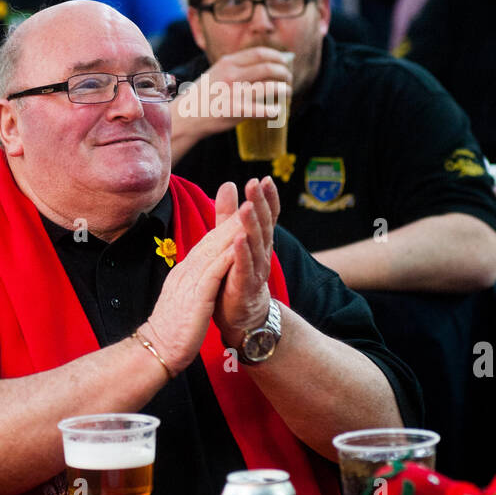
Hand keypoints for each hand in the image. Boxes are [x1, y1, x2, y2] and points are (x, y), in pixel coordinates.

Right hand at [144, 207, 243, 373]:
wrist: (156, 349)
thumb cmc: (170, 329)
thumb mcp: (182, 298)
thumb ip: (190, 283)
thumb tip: (197, 275)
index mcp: (185, 272)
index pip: (207, 244)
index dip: (223, 226)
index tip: (240, 210)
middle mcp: (187, 271)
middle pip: (212, 240)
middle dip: (231, 219)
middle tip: (250, 198)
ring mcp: (190, 282)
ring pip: (214, 250)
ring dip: (232, 229)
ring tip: (249, 211)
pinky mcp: (196, 296)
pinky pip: (214, 272)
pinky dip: (227, 255)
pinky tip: (239, 243)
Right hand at [176, 47, 292, 136]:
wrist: (186, 116)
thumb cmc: (204, 96)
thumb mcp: (217, 73)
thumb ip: (236, 68)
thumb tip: (263, 66)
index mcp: (228, 62)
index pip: (260, 53)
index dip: (277, 57)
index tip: (284, 62)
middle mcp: (232, 74)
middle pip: (269, 68)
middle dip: (284, 73)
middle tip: (289, 79)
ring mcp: (234, 93)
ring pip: (270, 87)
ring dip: (285, 90)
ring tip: (288, 93)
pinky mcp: (235, 110)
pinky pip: (263, 109)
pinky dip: (274, 110)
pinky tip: (277, 111)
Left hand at [212, 178, 280, 350]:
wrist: (240, 317)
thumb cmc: (235, 275)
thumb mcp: (231, 240)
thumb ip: (228, 214)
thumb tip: (229, 184)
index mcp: (259, 241)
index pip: (266, 215)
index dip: (267, 198)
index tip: (263, 178)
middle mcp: (262, 253)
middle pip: (263, 225)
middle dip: (260, 204)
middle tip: (256, 184)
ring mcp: (255, 271)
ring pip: (256, 245)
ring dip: (252, 225)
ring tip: (247, 206)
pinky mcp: (244, 287)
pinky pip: (244, 269)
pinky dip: (241, 254)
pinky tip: (238, 240)